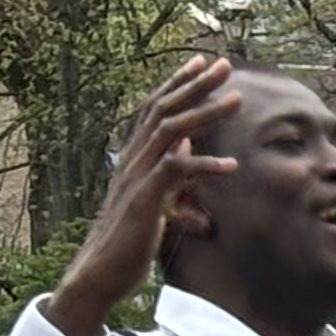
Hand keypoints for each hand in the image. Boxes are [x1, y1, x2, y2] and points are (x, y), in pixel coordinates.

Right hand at [48, 57, 241, 335]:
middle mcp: (133, 159)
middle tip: (222, 63)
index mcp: (134, 157)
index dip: (178, 84)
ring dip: (205, 114)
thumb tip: (187, 146)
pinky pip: (175, 174)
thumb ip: (171, 171)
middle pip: (165, 110)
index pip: (157, 109)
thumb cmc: (129, 240)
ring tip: (236, 100)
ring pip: (171, 132)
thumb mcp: (155, 198)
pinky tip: (231, 166)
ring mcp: (137, 177)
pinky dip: (204, 167)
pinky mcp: (145, 201)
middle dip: (195, 85)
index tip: (201, 64)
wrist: (99, 272)